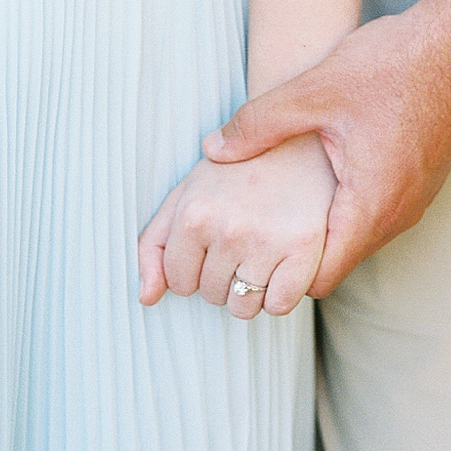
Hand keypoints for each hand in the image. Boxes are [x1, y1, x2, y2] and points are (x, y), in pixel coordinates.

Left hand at [136, 132, 333, 319]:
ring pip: (245, 308)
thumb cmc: (240, 171)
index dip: (195, 269)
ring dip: (252, 290)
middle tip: (243, 238)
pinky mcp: (304, 247)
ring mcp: (266, 239)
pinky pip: (279, 306)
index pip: (179, 283)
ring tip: (263, 251)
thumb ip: (155, 244)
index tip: (212, 243)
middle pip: (212, 296)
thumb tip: (146, 297)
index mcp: (194, 214)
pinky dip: (281, 295)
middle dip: (224, 277)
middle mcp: (228, 228)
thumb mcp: (188, 193)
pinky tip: (284, 263)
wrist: (302, 143)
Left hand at [201, 5, 450, 297]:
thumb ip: (258, 125)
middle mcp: (399, 214)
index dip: (276, 275)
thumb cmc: (395, 64)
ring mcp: (416, 199)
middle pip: (336, 262)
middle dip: (293, 254)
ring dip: (321, 227)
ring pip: (357, 237)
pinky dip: (346, 206)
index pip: (317, 279)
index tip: (246, 251)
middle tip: (253, 228)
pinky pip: (377, 212)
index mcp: (371, 205)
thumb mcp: (314, 91)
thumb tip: (212, 151)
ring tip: (281, 200)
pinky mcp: (422, 180)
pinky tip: (322, 170)